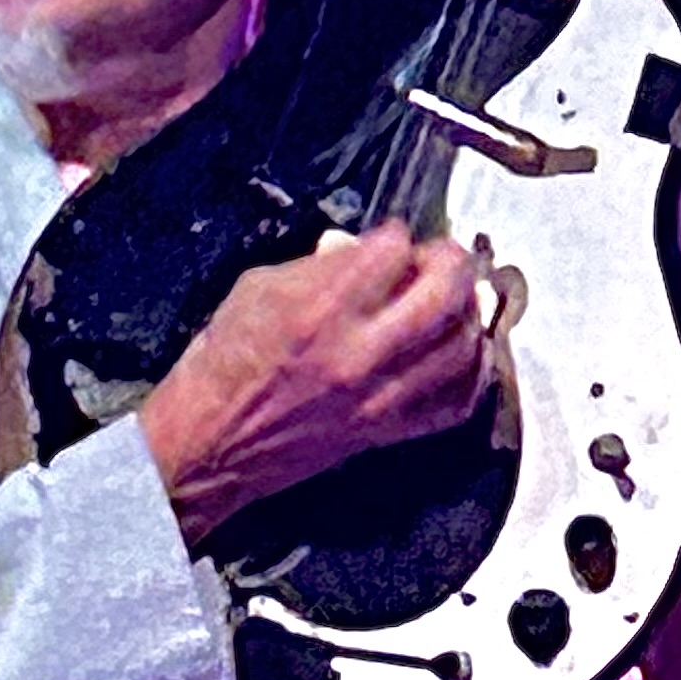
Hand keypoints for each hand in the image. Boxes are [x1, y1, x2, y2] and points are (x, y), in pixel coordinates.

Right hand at [140, 222, 493, 546]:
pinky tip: (463, 353)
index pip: (394, 248)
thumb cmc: (222, 364)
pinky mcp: (386, 431)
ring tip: (455, 301)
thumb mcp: (256, 288)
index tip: (389, 242)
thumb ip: (317, 266)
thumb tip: (360, 249)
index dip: (396, 237)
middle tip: (443, 259)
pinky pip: (456, 403)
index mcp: (321, 306)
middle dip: (452, 261)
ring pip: (461, 345)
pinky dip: (471, 373)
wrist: (208, 442)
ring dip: (468, 313)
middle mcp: (358, 351)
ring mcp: (379, 395)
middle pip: (445, 290)